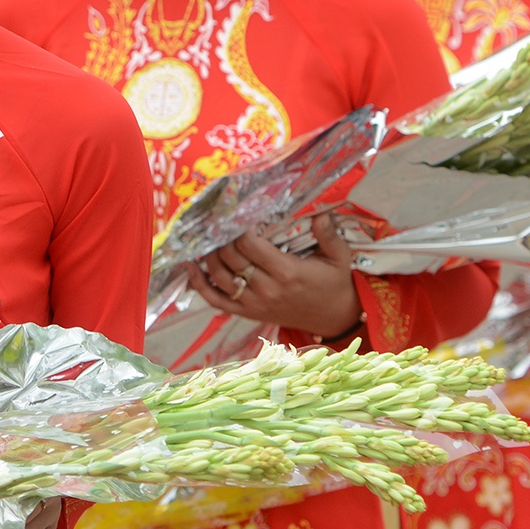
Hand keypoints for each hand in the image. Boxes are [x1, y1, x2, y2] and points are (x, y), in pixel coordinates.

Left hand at [192, 214, 362, 337]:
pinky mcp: (247, 313)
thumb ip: (329, 234)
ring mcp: (254, 304)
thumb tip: (320, 210)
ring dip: (209, 255)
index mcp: (286, 272)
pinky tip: (190, 266)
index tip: (236, 211)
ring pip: (219, 276)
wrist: (332, 317)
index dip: (238, 226)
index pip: (250, 244)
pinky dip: (199, 284)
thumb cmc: (333, 283)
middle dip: (221, 236)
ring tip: (208, 237)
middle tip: (218, 220)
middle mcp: (266, 289)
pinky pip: (215, 300)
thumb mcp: (339, 257)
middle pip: (230, 257)